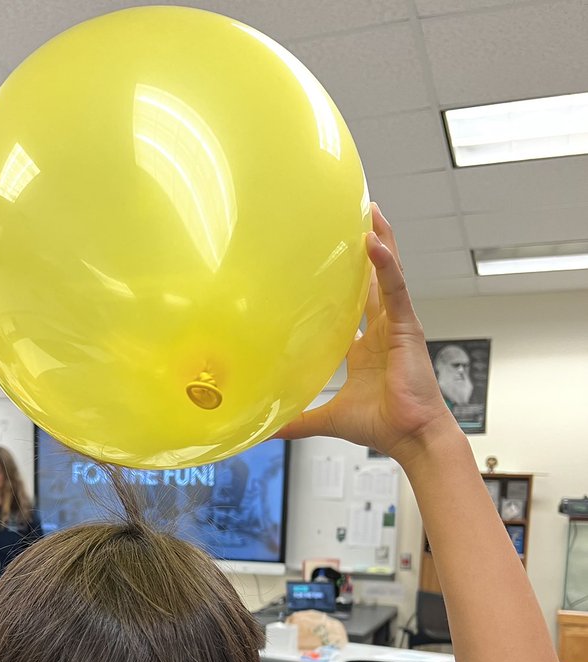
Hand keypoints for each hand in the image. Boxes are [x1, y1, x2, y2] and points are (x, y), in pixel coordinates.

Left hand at [274, 205, 460, 462]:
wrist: (409, 436)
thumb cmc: (381, 425)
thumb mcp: (328, 418)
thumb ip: (298, 420)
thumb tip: (267, 430)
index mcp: (365, 347)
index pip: (352, 306)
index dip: (341, 283)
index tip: (324, 263)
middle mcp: (381, 330)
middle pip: (373, 280)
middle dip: (364, 249)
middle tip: (351, 217)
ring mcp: (396, 325)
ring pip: (388, 273)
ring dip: (379, 241)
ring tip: (369, 211)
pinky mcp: (407, 326)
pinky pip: (395, 289)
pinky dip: (386, 265)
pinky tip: (373, 242)